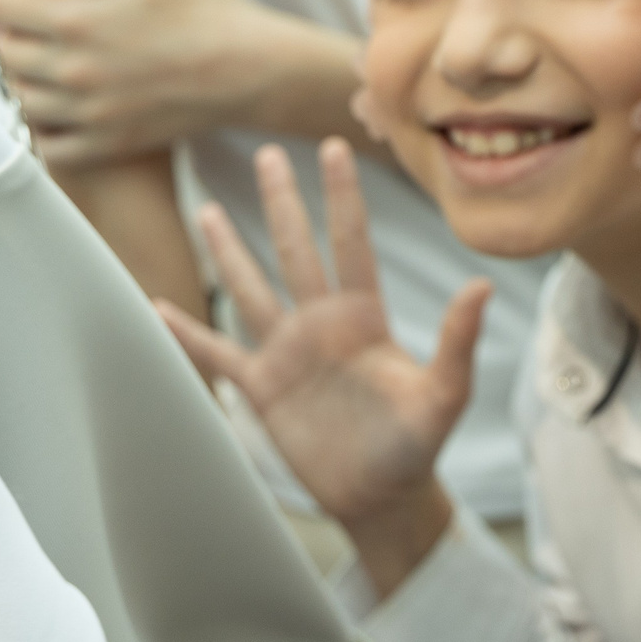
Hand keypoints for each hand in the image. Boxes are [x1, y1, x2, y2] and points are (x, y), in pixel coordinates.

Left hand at [0, 0, 357, 166]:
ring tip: (55, 57)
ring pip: (20, 97)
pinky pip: (48, 145)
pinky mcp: (105, 144)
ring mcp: (87, 114)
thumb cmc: (207, 12)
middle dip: (16, 31)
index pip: (1, 7)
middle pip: (5, 52)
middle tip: (42, 19)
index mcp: (77, 21)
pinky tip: (66, 104)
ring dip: (27, 76)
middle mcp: (73, 72)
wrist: (250, 71)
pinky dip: (46, 127)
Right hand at [161, 139, 487, 596]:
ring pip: (252, 288)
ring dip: (229, 250)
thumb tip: (483, 285)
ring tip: (207, 207)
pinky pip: (217, 353)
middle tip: (267, 152)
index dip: (342, 195)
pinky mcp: (263, 388)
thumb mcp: (444, 394)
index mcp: (364, 316)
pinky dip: (187, 332)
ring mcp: (288, 352)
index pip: (350, 241)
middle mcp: (322, 323)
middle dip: (282, 202)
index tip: (334, 145)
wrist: (383, 497)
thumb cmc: (417, 444)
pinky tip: (157, 307)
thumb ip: (457, 340)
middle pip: (296, 249)